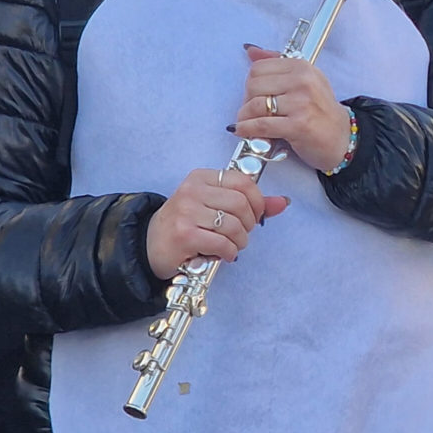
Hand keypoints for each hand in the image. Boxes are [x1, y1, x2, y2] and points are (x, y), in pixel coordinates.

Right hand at [145, 167, 289, 279]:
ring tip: (232, 246)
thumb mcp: (215, 206)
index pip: (243, 182)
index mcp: (201, 178)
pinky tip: (224, 254)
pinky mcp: (183, 235)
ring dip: (239, 241)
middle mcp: (191, 191)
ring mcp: (186, 212)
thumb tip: (283, 202)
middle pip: (240, 204)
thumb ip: (249, 203)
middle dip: (249, 223)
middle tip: (242, 234)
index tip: (255, 215)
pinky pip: (222, 243)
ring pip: (233, 225)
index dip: (257, 201)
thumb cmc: (186, 224)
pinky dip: (229, 252)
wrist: (150, 245)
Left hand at [233, 46, 352, 173]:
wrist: (342, 137)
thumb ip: (278, 65)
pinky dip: (247, 130)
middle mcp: (303, 82)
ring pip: (254, 105)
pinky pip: (260, 125)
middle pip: (253, 86)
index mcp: (303, 67)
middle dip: (247, 101)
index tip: (257, 95)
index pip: (258, 68)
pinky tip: (244, 131)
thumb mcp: (305, 81)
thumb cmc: (320, 111)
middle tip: (253, 111)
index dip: (251, 83)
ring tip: (247, 123)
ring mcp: (302, 103)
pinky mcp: (298, 125)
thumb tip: (250, 50)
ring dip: (245, 118)